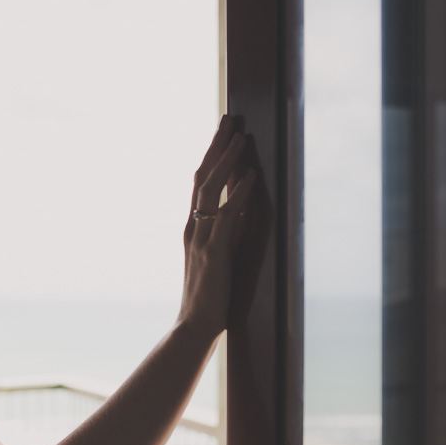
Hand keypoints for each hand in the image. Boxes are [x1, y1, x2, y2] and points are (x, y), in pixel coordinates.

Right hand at [176, 114, 256, 339]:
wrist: (195, 324)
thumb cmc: (209, 295)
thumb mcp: (217, 255)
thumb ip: (226, 229)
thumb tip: (241, 203)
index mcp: (193, 227)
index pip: (200, 183)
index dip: (211, 155)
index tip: (224, 132)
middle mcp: (193, 227)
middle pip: (202, 178)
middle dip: (217, 147)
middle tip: (229, 119)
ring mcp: (202, 238)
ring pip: (211, 190)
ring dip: (227, 162)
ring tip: (241, 138)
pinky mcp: (215, 252)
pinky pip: (228, 216)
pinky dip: (241, 193)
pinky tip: (252, 176)